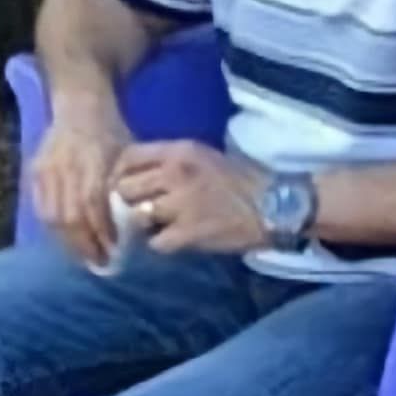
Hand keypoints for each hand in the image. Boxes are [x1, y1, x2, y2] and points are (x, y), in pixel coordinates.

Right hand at [31, 101, 131, 265]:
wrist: (80, 107)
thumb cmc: (113, 133)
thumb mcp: (129, 156)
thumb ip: (128, 189)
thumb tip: (137, 226)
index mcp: (93, 161)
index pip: (93, 206)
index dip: (102, 233)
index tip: (114, 253)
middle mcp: (66, 167)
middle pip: (70, 217)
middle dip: (85, 245)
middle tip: (100, 264)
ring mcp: (47, 170)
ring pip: (52, 216)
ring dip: (67, 242)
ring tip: (83, 256)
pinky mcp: (34, 172)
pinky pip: (40, 207)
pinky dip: (52, 228)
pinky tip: (65, 238)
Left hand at [113, 140, 268, 255]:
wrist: (276, 205)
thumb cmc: (239, 179)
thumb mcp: (200, 155)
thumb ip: (167, 160)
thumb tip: (133, 172)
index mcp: (177, 151)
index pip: (128, 157)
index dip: (119, 172)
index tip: (122, 182)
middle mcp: (174, 175)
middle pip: (125, 187)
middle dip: (128, 199)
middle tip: (136, 207)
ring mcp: (181, 205)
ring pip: (136, 215)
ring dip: (142, 223)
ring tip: (152, 224)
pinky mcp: (189, 233)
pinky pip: (156, 241)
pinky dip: (159, 243)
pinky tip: (170, 239)